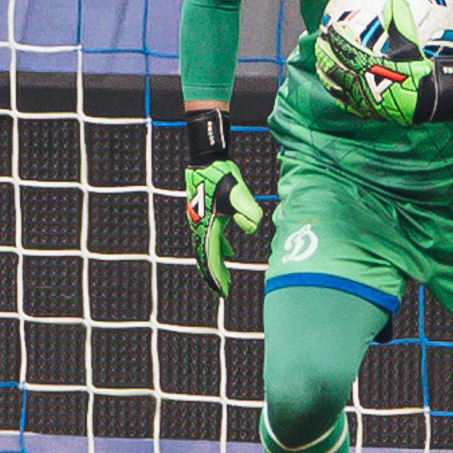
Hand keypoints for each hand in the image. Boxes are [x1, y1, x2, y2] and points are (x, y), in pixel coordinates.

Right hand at [182, 110, 263, 296]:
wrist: (207, 161)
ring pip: (208, 249)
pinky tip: (230, 254)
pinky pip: (211, 238)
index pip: (211, 258)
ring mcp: (200, 222)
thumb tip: (252, 229)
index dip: (216, 276)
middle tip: (224, 291)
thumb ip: (250, 211)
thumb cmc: (222, 175)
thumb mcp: (239, 193)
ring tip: (225, 279)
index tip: (223, 292)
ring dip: (217, 264)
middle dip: (215, 276)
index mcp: (208, 225)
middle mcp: (201, 226)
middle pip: (206, 258)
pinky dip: (220, 249)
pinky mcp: (205, 216)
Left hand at [315, 0, 452, 125]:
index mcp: (367, 65)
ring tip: (321, 68)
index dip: (335, 37)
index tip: (329, 28)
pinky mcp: (367, 111)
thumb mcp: (411, 47)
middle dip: (325, 55)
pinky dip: (339, 96)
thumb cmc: (419, 75)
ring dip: (327, 76)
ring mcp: (361, 99)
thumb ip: (401, 23)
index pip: (345, 48)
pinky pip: (348, 104)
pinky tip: (338, 92)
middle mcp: (359, 82)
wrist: (426, 103)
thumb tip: (395, 1)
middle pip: (335, 67)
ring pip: (337, 87)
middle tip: (319, 45)